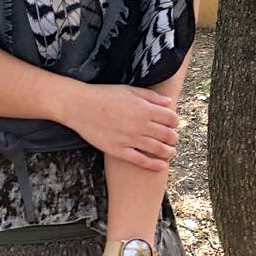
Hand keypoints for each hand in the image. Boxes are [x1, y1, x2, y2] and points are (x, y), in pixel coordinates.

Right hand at [65, 83, 179, 170]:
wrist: (80, 106)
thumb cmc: (104, 95)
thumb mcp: (129, 90)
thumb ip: (151, 97)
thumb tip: (169, 102)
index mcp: (144, 108)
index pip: (171, 118)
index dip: (175, 122)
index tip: (173, 124)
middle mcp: (140, 125)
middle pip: (168, 135)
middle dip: (174, 138)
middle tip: (173, 139)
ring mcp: (130, 139)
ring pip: (158, 149)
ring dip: (168, 152)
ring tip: (170, 152)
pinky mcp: (119, 150)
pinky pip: (141, 161)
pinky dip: (154, 165)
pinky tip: (161, 166)